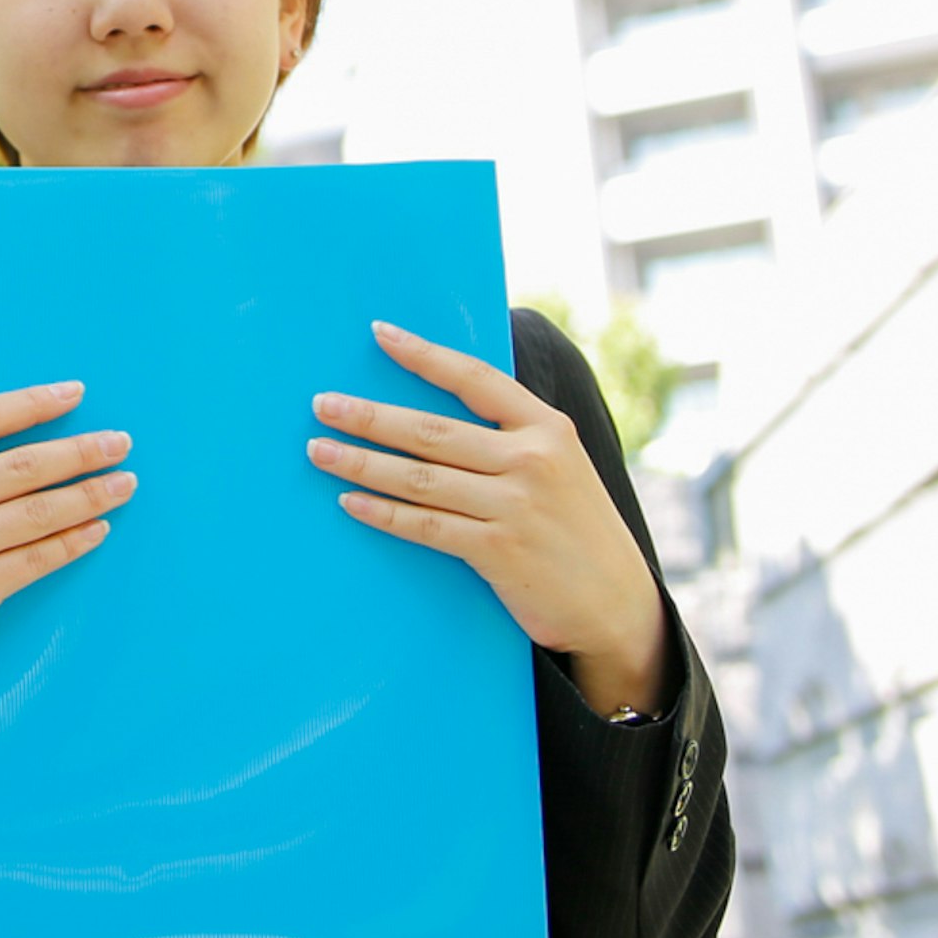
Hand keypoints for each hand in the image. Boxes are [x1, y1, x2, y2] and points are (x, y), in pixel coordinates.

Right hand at [0, 380, 132, 687]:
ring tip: (123, 484)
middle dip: (80, 451)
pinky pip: (38, 557)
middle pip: (22, 465)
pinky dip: (74, 542)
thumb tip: (13, 448)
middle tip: (120, 443)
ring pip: (39, 511)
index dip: (33, 403)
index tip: (74, 393)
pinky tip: (96, 530)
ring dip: (91, 495)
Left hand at [309, 321, 670, 717]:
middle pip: (432, 431)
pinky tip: (351, 502)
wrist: (617, 604)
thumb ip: (513, 438)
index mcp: (547, 428)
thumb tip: (437, 416)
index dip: (424, 355)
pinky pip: (426, 526)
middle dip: (370, 416)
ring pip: (420, 478)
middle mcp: (532, 460)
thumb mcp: (561, 465)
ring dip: (362, 463)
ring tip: (320, 450)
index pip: (475, 379)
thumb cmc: (577, 528)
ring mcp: (515, 506)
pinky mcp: (498, 551)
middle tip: (323, 405)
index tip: (379, 333)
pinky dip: (384, 513)